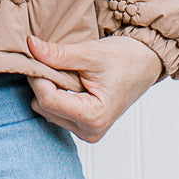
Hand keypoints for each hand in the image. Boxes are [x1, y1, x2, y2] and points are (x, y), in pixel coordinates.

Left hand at [25, 33, 162, 142]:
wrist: (146, 63)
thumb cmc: (126, 58)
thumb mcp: (91, 53)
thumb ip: (59, 54)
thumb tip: (31, 46)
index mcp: (93, 117)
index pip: (48, 100)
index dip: (37, 77)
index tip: (35, 56)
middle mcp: (89, 131)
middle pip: (45, 107)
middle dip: (43, 82)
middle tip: (52, 60)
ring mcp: (86, 131)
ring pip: (47, 110)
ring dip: (49, 88)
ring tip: (66, 71)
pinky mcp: (84, 126)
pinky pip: (56, 112)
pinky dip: (56, 94)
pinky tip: (68, 81)